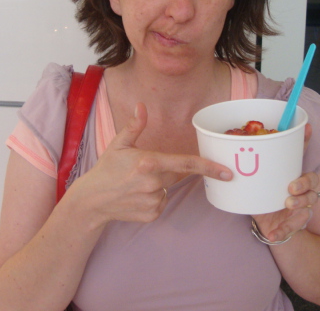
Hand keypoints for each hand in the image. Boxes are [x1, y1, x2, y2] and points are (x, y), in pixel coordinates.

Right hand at [69, 103, 232, 224]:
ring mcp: (153, 201)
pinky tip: (136, 195)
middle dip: (167, 170)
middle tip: (143, 169)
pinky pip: (162, 202)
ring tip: (136, 183)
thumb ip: (134, 125)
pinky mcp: (152, 214)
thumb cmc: (107, 169)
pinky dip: (154, 198)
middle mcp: (153, 183)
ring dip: (160, 185)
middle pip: (177, 174)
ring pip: (169, 189)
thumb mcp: (119, 144)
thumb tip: (142, 106)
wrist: (92, 200)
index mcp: (148, 162)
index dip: (209, 167)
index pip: (186, 164)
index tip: (227, 171)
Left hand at [252, 123, 319, 241]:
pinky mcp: (295, 224)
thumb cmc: (263, 200)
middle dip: (304, 182)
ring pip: (310, 202)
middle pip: (312, 180)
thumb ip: (250, 172)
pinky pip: (293, 228)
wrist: (265, 225)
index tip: (307, 128)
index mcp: (291, 176)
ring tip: (288, 204)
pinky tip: (273, 235)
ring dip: (301, 202)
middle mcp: (300, 189)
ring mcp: (301, 206)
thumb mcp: (255, 184)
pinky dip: (283, 232)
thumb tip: (236, 149)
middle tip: (292, 186)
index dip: (305, 142)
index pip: (300, 155)